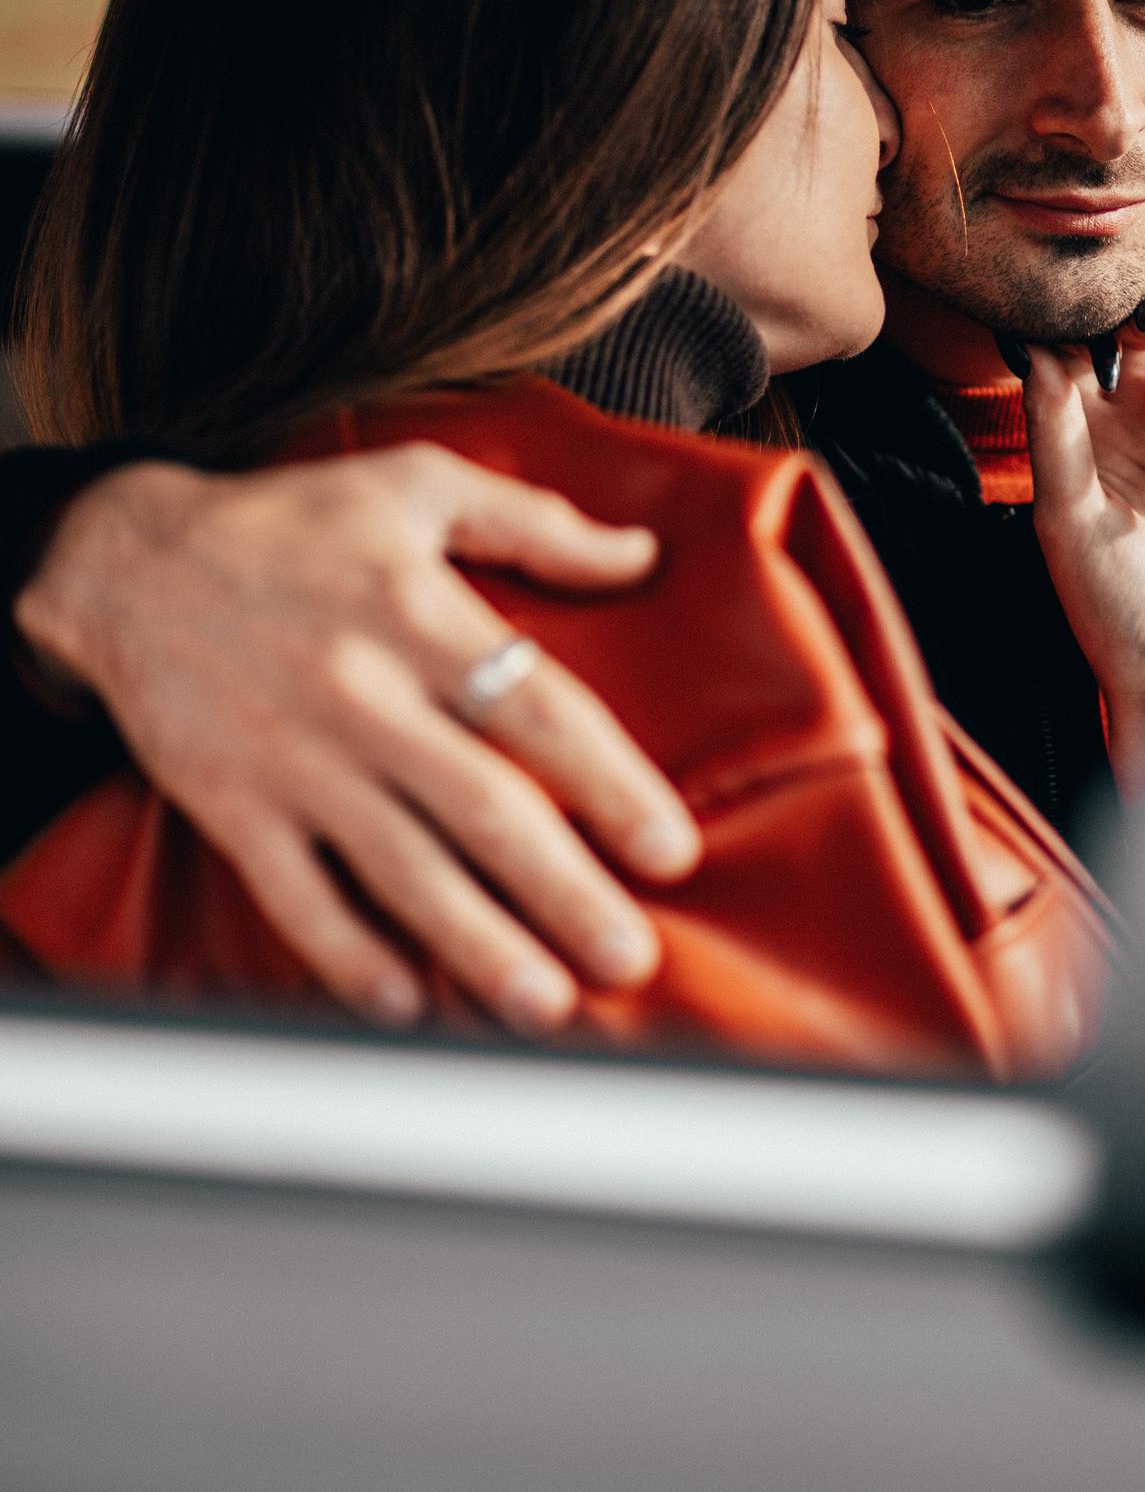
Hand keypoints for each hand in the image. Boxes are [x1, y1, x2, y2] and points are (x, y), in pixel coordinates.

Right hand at [15, 447, 702, 1033]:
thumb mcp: (417, 485)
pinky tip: (405, 1006)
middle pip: (484, 809)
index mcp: (422, 616)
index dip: (613, 785)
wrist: (125, 562)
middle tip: (629, 959)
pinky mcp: (232, 805)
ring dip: (478, 944)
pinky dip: (349, 956)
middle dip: (565, 893)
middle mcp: (365, 694)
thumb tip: (640, 553)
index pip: (541, 712)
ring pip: (401, 869)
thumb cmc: (287, 522)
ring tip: (546, 1003)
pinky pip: (297, 895)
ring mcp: (296, 759)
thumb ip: (536, 521)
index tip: (671, 850)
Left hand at [1017, 291, 1144, 798]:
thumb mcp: (1068, 518)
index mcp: (1080, 442)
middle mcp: (1137, 436)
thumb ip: (1054, 432)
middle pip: (1142, 339)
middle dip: (1143, 318)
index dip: (1076, 326)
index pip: (1075, 355)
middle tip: (1142, 318)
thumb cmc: (1114, 609)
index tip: (1074, 322)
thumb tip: (1039, 347)